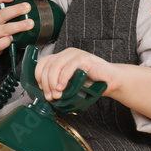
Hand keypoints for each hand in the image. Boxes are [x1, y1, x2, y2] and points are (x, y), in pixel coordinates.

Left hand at [34, 48, 150, 122]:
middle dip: (46, 83)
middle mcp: (66, 54)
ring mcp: (75, 55)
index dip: (39, 78)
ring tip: (57, 94)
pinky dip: (63, 78)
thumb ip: (58, 85)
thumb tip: (45, 94)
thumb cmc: (91, 83)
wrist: (111, 81)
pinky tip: (62, 87)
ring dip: (53, 82)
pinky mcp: (85, 58)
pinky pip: (69, 66)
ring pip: (55, 65)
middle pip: (47, 65)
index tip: (43, 91)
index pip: (42, 64)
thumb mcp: (70, 85)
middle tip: (50, 96)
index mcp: (61, 58)